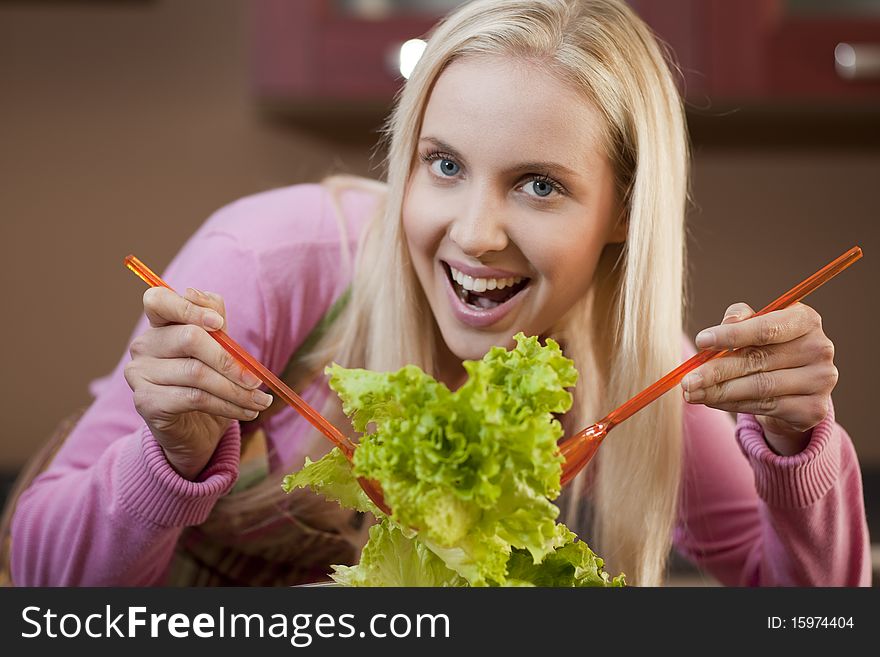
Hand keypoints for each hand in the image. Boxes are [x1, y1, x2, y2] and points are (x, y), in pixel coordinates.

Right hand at [124, 286, 272, 479]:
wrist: (195, 432)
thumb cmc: (209, 385)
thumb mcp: (219, 351)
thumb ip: (217, 326)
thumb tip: (214, 312)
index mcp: (160, 325)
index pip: (159, 300)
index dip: (189, 308)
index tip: (219, 324)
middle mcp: (143, 346)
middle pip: (189, 338)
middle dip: (230, 361)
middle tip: (256, 380)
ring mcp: (140, 374)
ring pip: (197, 373)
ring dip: (236, 390)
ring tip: (259, 402)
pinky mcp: (146, 402)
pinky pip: (195, 398)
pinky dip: (228, 406)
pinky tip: (246, 412)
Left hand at [681, 302, 837, 455]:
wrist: (793, 388)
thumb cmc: (767, 348)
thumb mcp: (754, 326)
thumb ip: (740, 318)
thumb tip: (727, 323)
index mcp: (805, 320)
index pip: (767, 328)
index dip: (732, 335)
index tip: (700, 342)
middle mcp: (819, 349)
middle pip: (758, 360)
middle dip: (716, 371)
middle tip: (687, 380)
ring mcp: (821, 381)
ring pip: (759, 387)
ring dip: (719, 392)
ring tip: (692, 393)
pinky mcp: (813, 409)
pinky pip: (765, 407)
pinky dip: (733, 405)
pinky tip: (712, 401)